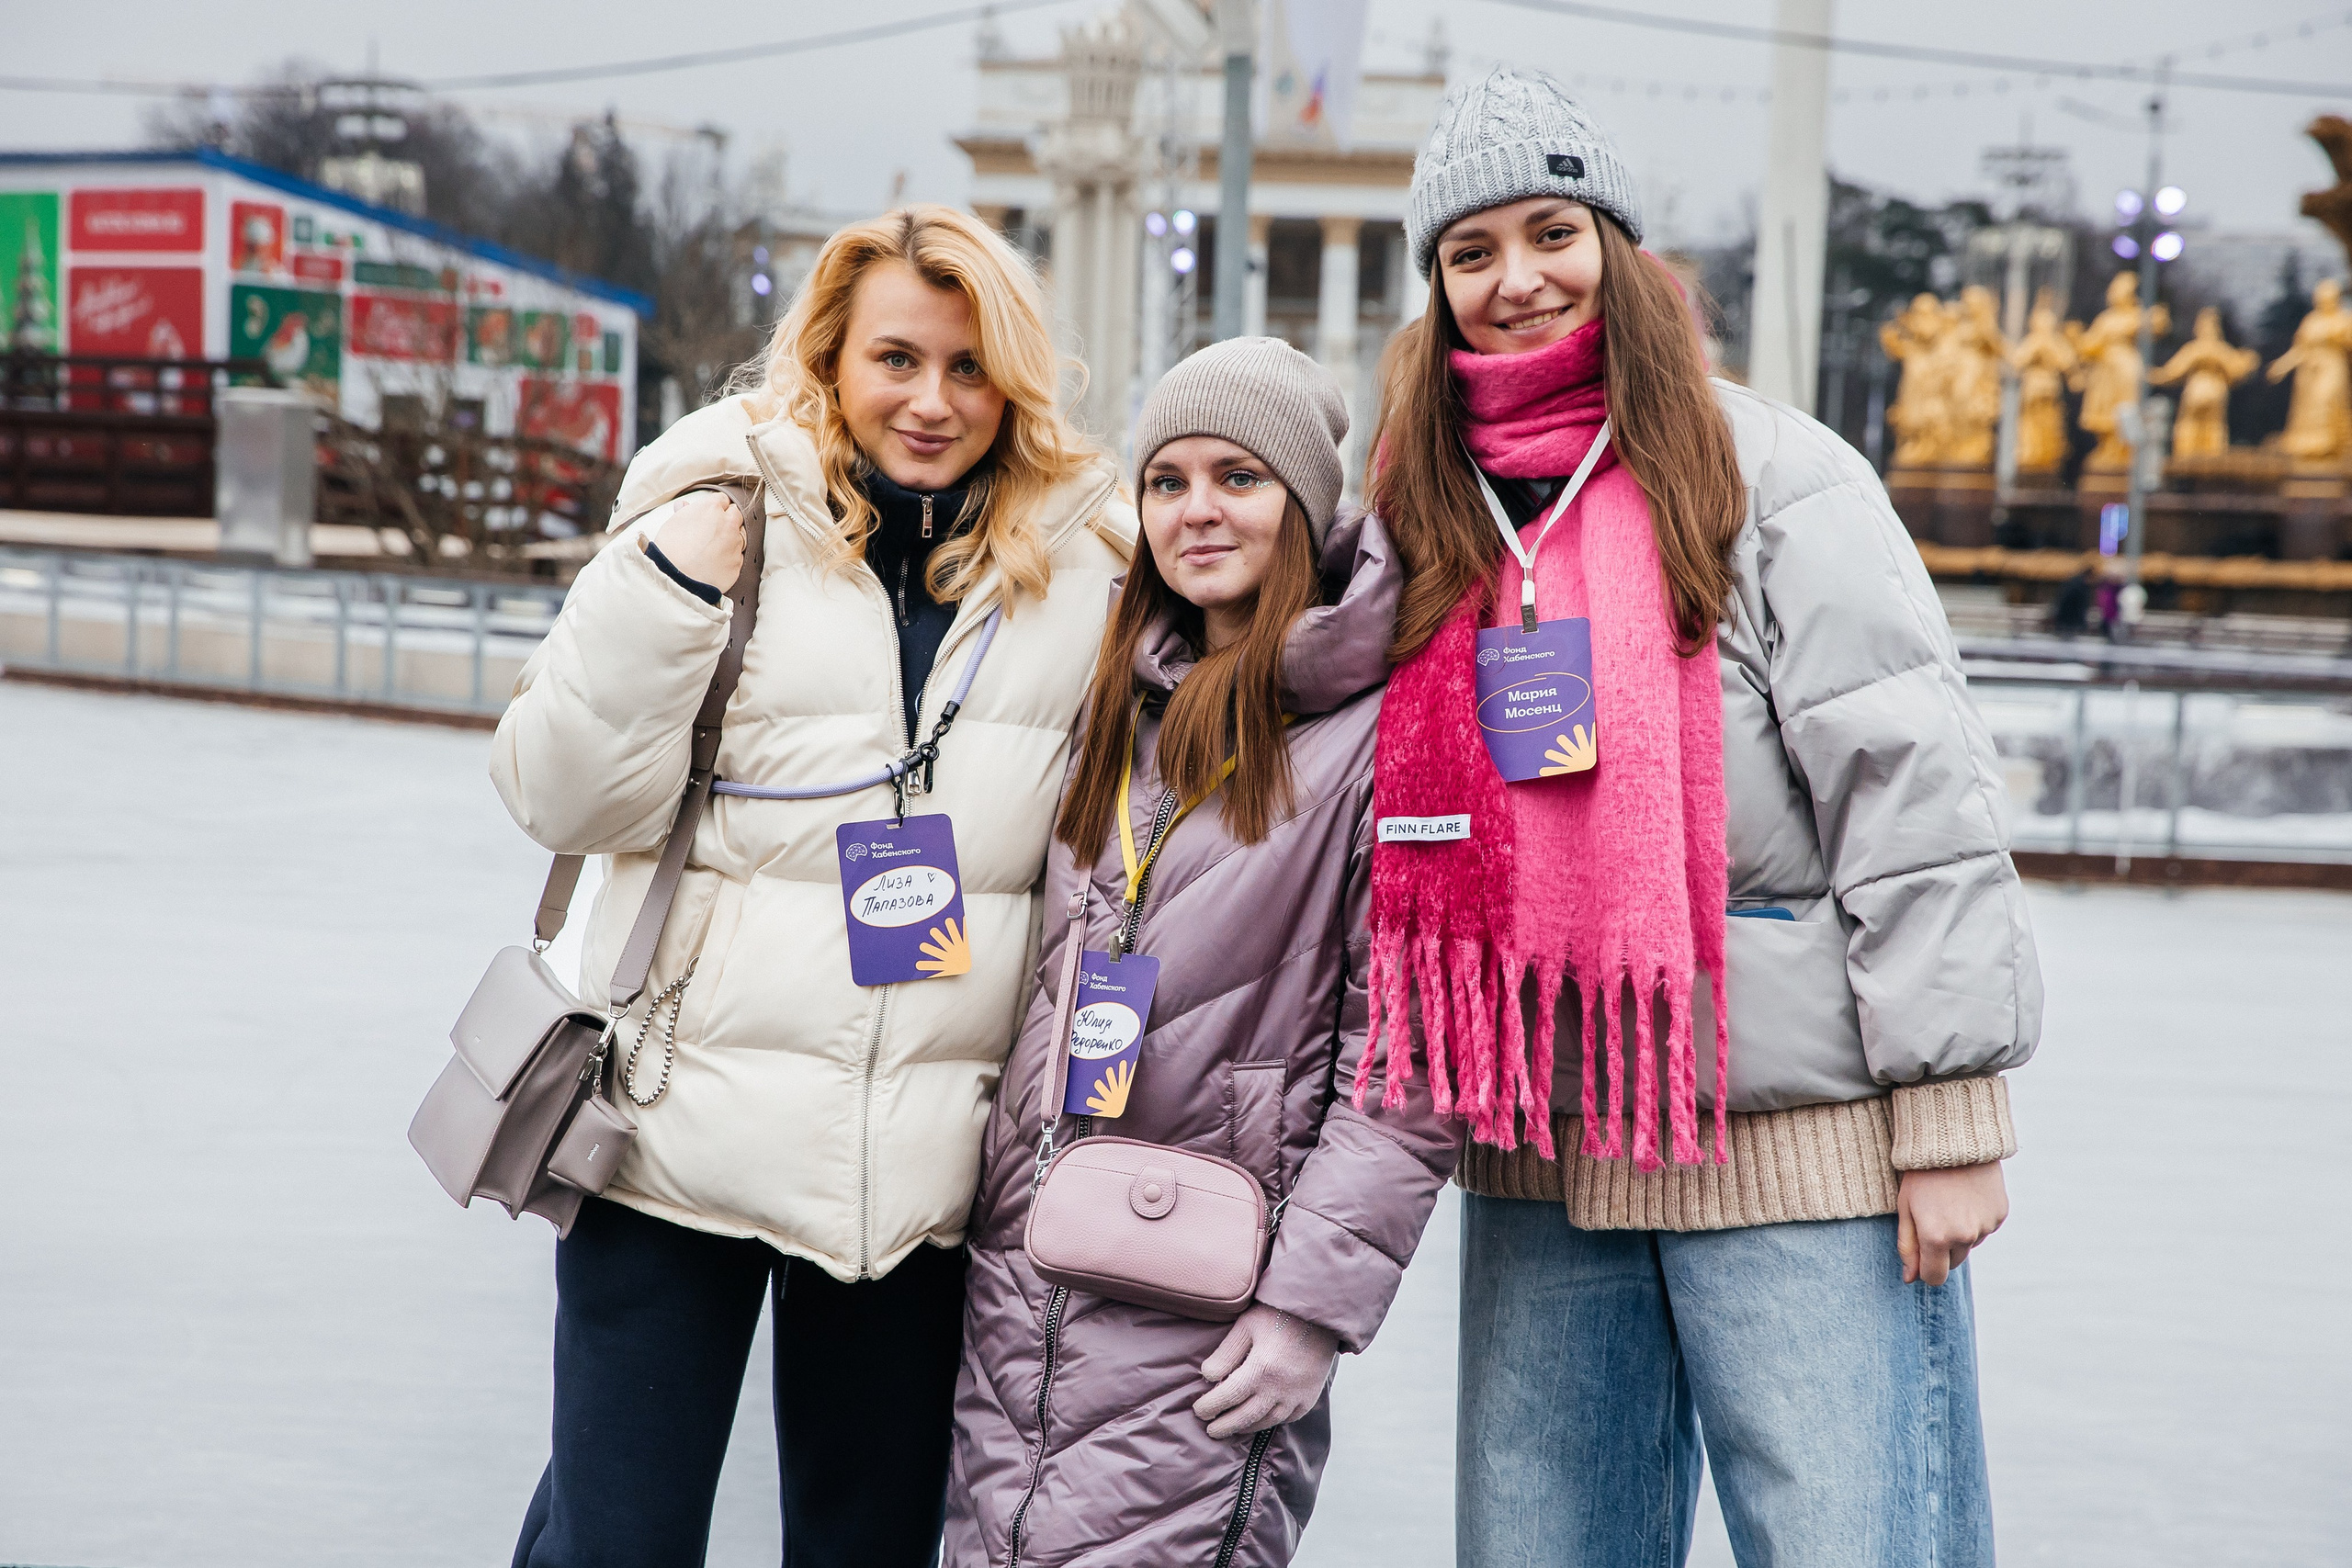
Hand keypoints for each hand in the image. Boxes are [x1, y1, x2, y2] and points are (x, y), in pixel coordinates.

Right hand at [646, 489, 743, 589]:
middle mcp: (728, 523)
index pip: (722, 499)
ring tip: (714, 548)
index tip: (711, 514)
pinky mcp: (738, 562)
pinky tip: (717, 561)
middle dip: (727, 519)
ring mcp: (736, 543)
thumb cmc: (671, 551)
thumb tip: (683, 506)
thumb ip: (683, 513)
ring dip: (732, 538)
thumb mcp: (672, 525)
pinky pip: (738, 556)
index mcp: (711, 508)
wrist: (678, 580)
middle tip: (713, 530)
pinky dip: (730, 557)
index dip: (715, 507)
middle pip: (735, 514)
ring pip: (741, 535)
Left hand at [1193, 1305, 1337, 1438]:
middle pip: (1246, 1416)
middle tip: (1210, 1430)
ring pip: (1267, 1421)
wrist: (1319, 1315)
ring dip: (1246, 1428)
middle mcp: (1280, 1387)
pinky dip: (1270, 1422)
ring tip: (1231, 1428)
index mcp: (1262, 1368)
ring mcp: (1297, 1395)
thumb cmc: (1278, 1315)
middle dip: (1225, 1426)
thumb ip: (1226, 1353)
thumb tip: (1207, 1376)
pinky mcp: (1309, 1397)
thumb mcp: (1246, 1326)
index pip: (1229, 1396)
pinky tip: (1259, 1420)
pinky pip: (1288, 1419)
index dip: (1211, 1406)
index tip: (1199, 1410)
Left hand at [1897, 1162, 2007, 1286]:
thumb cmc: (1921, 1175)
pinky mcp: (2000, 1215)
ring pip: (1969, 1245)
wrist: (1954, 1142)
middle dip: (1941, 1250)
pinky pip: (1985, 1229)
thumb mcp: (1905, 1208)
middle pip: (1953, 1263)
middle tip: (1932, 1220)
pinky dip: (1975, 1220)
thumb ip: (1907, 1247)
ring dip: (1959, 1233)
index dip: (1925, 1271)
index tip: (1921, 1260)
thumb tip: (1910, 1278)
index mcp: (1936, 1237)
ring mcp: (1985, 1226)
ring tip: (1949, 1202)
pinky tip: (1966, 1197)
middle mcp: (1964, 1236)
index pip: (1934, 1277)